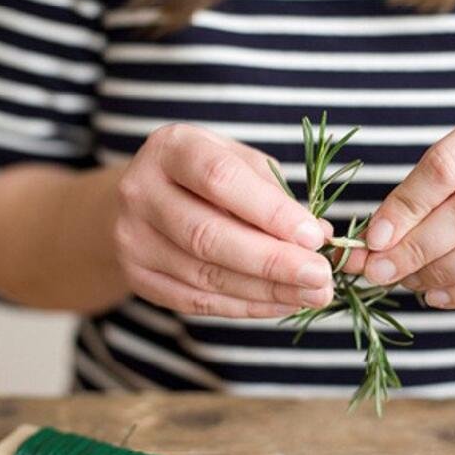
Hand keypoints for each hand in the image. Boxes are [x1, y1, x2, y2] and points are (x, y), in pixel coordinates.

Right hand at [114, 123, 333, 317]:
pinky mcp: (137, 276)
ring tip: (312, 294)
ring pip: (206, 275)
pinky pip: (197, 301)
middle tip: (320, 276)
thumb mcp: (237, 161)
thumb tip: (322, 236)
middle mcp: (141, 191)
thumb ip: (276, 193)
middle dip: (273, 261)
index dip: (270, 211)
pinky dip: (246, 307)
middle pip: (208, 236)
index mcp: (171, 148)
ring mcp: (132, 238)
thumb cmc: (204, 174)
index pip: (220, 179)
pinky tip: (282, 303)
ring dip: (267, 290)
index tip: (314, 236)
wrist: (144, 197)